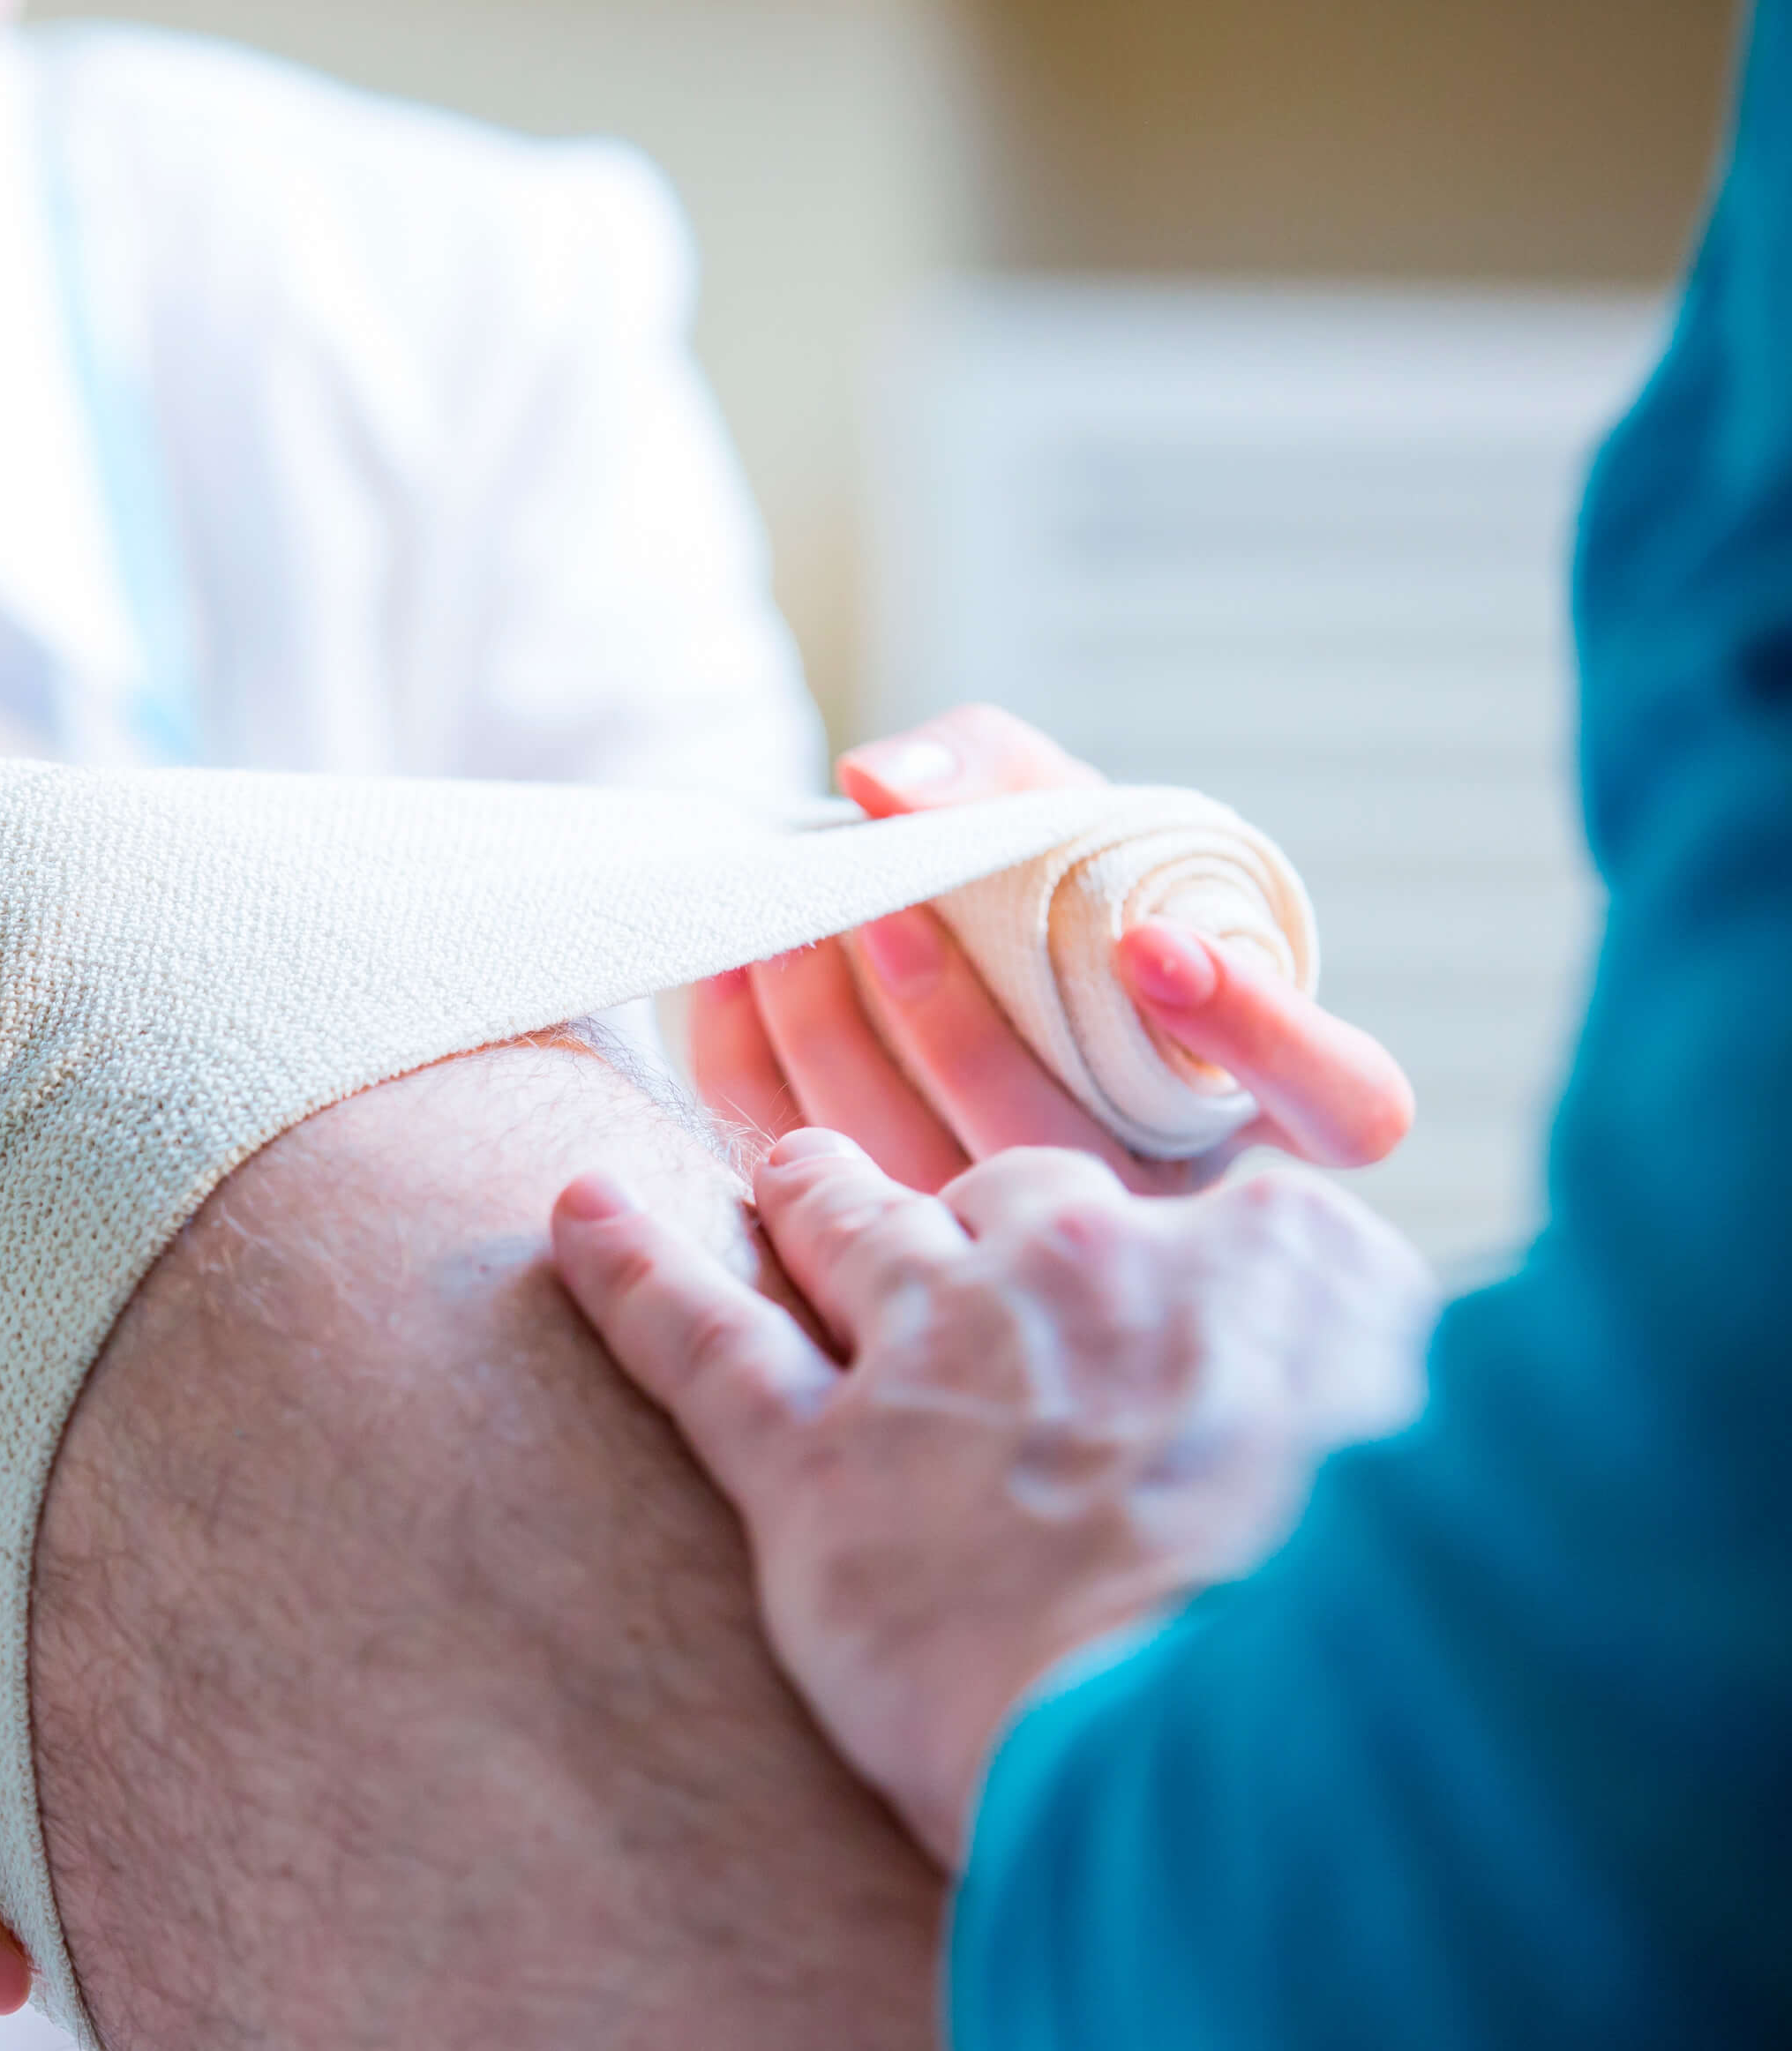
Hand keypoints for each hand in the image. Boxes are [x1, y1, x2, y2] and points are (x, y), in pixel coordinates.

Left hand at [545, 1129, 1434, 1865]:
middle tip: (929, 1219)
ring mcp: (941, 1353)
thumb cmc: (1375, 1660)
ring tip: (774, 1174)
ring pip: (845, 1228)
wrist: (1256, 1747)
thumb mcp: (1448, 1494)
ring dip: (806, 1194)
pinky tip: (574, 1218)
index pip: (1189, 1218)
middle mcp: (1093, 1268)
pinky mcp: (819, 1467)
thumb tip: (1365, 1445)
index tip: (1137, 1291)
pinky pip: (697, 1336)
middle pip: (1004, 1197)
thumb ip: (1385, 1424)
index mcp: (1275, 1261)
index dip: (1149, 1262)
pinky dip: (627, 1271)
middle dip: (966, 1212)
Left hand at [689, 705, 1417, 1193]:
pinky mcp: (886, 1247)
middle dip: (959, 1028)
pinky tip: (735, 976)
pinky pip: (806, 1175)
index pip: (1345, 1104)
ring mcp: (1020, 1243)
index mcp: (1254, 1096)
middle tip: (880, 913)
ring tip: (792, 931)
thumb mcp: (1061, 812)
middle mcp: (1153, 1194)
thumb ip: (1003, 775)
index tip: (1152, 942)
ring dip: (837, 1045)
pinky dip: (752, 1069)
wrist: (943, 962)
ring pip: (924, 1179)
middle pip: (1070, 1150)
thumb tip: (886, 783)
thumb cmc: (1050, 895)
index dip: (1264, 1033)